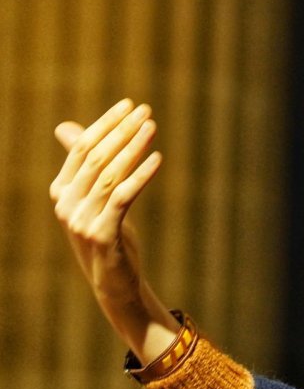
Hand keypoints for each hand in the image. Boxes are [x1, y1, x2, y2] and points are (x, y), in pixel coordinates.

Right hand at [49, 99, 177, 363]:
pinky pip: (122, 196)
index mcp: (61, 191)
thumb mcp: (93, 198)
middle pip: (95, 156)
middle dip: (121, 130)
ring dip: (133, 147)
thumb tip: (67, 128)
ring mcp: (81, 220)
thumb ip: (83, 166)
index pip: (81, 147)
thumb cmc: (107, 235)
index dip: (105, 124)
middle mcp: (66, 204)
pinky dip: (140, 175)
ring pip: (109, 174)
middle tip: (145, 110)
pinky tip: (157, 158)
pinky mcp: (103, 234)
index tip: (129, 105)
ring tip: (153, 127)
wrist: (114, 283)